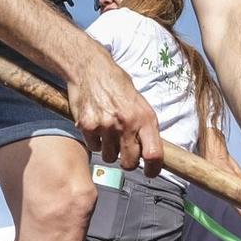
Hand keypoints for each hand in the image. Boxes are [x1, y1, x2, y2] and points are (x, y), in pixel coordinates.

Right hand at [66, 49, 164, 174]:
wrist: (91, 68)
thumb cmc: (117, 85)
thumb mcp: (140, 103)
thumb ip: (145, 127)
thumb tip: (150, 152)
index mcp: (145, 118)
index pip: (154, 154)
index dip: (153, 169)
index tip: (150, 172)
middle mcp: (127, 123)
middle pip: (129, 162)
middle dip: (127, 162)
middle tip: (124, 152)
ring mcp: (106, 126)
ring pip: (109, 157)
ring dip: (109, 150)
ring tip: (109, 131)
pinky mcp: (87, 126)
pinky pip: (94, 147)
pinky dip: (95, 141)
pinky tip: (96, 125)